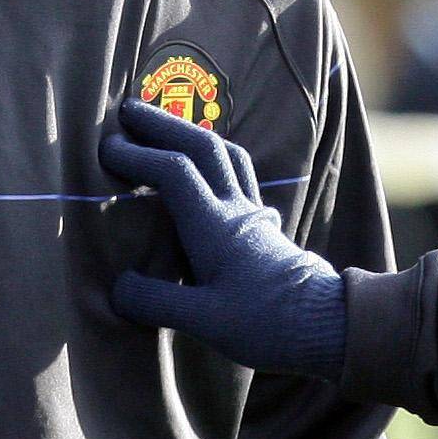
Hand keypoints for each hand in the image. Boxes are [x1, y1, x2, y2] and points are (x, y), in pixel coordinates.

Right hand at [100, 99, 347, 379]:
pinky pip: (240, 176)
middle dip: (164, 124)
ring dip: (193, 134)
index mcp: (216, 226)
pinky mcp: (266, 229)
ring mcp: (255, 215)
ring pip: (227, 155)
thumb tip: (117, 288)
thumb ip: (156, 301)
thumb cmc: (269, 324)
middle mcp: (237, 210)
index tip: (107, 148)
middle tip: (128, 110)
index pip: (175, 171)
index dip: (139, 154)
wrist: (330, 328)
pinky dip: (215, 161)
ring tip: (167, 128)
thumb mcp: (205, 321)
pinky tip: (210, 172)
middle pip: (203, 147)